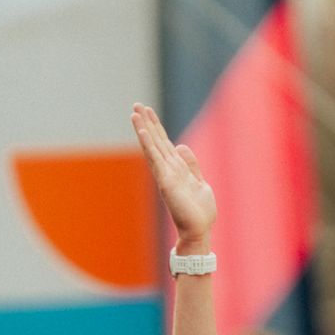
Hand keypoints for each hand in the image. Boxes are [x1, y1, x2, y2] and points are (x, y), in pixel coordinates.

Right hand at [131, 103, 216, 248]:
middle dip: (146, 123)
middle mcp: (168, 169)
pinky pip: (156, 160)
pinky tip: (143, 132)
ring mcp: (165, 174)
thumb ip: (191, 165)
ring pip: (152, 147)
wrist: (199, 230)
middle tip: (136, 104)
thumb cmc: (199, 211)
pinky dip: (149, 145)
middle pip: (155, 141)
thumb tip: (181, 146)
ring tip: (134, 113)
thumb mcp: (198, 181)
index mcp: (176, 168)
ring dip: (144, 129)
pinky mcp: (166, 181)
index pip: (163, 142)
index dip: (156, 127)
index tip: (147, 111)